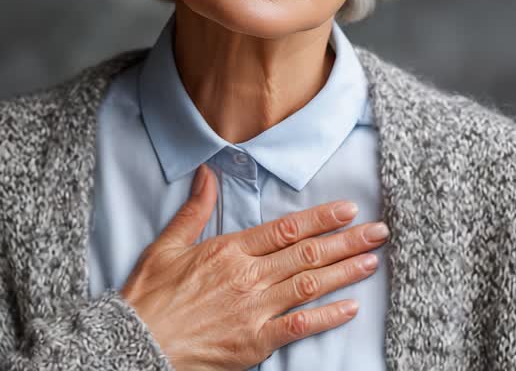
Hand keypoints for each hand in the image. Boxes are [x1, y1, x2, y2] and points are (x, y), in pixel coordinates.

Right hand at [119, 163, 387, 370]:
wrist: (137, 342)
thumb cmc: (149, 297)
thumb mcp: (167, 246)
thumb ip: (195, 210)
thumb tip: (208, 173)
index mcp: (229, 250)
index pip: (286, 229)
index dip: (321, 218)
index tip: (348, 210)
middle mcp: (249, 276)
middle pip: (308, 253)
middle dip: (347, 241)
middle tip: (378, 232)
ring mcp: (255, 310)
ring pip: (310, 285)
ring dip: (345, 272)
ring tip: (372, 261)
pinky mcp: (256, 342)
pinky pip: (300, 326)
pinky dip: (328, 316)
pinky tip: (350, 307)